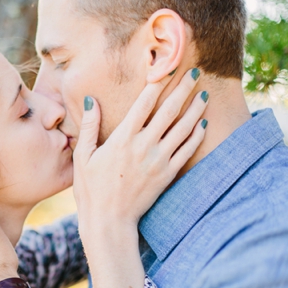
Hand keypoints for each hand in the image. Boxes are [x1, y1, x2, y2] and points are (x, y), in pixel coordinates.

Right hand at [73, 69, 207, 238]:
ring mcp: (159, 160)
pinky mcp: (167, 174)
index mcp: (122, 138)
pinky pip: (188, 149)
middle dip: (184, 89)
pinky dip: (197, 134)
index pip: (144, 103)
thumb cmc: (91, 189)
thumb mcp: (83, 156)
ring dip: (196, 108)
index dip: (157, 83)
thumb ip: (89, 127)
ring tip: (204, 93)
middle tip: (196, 72)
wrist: (109, 220)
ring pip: (184, 128)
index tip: (167, 67)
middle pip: (169, 110)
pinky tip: (203, 122)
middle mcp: (144, 146)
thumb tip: (92, 100)